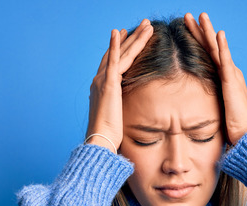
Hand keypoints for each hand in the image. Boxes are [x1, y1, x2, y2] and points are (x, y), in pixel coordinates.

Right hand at [86, 19, 152, 152]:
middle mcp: (100, 81)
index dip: (121, 48)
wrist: (101, 141)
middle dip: (131, 38)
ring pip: (121, 53)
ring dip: (134, 38)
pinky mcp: (107, 84)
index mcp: (102, 89)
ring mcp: (102, 80)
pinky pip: (113, 60)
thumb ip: (121, 109)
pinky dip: (115, 45)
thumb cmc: (109, 136)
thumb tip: (128, 114)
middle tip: (142, 25)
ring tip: (146, 25)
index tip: (127, 36)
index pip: (113, 63)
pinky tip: (119, 31)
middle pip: (118, 53)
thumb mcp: (117, 118)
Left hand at [184, 12, 246, 144]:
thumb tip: (188, 106)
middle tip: (189, 15)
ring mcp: (232, 76)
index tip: (187, 28)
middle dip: (200, 30)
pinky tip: (219, 35)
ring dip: (209, 31)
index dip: (197, 40)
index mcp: (223, 78)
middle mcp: (228, 73)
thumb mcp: (214, 110)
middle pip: (211, 47)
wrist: (246, 136)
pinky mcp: (233, 83)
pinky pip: (226, 62)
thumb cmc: (231, 127)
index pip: (207, 55)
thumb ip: (205, 102)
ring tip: (201, 16)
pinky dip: (223, 47)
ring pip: (217, 49)